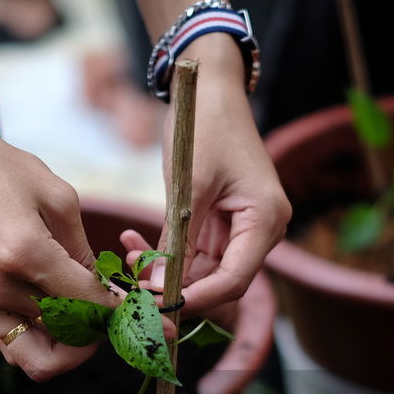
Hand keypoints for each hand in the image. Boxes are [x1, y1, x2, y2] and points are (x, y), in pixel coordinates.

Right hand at [0, 132, 118, 380]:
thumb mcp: (58, 197)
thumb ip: (86, 252)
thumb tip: (110, 294)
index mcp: (25, 251)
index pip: (88, 305)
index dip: (122, 314)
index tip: (145, 316)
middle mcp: (1, 286)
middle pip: (70, 335)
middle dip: (102, 329)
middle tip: (118, 315)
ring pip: (44, 355)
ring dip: (74, 346)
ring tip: (89, 319)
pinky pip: (16, 350)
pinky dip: (45, 346)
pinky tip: (62, 321)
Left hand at [124, 37, 290, 324]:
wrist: (210, 88)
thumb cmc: (204, 125)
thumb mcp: (188, 185)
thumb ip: (178, 240)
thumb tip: (160, 286)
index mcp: (265, 220)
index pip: (234, 280)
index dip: (196, 299)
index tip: (156, 305)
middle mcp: (262, 230)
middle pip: (222, 282)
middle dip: (178, 289)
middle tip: (134, 290)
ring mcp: (245, 228)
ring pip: (206, 272)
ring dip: (167, 273)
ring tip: (128, 259)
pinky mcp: (225, 223)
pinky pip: (198, 253)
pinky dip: (169, 255)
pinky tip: (136, 245)